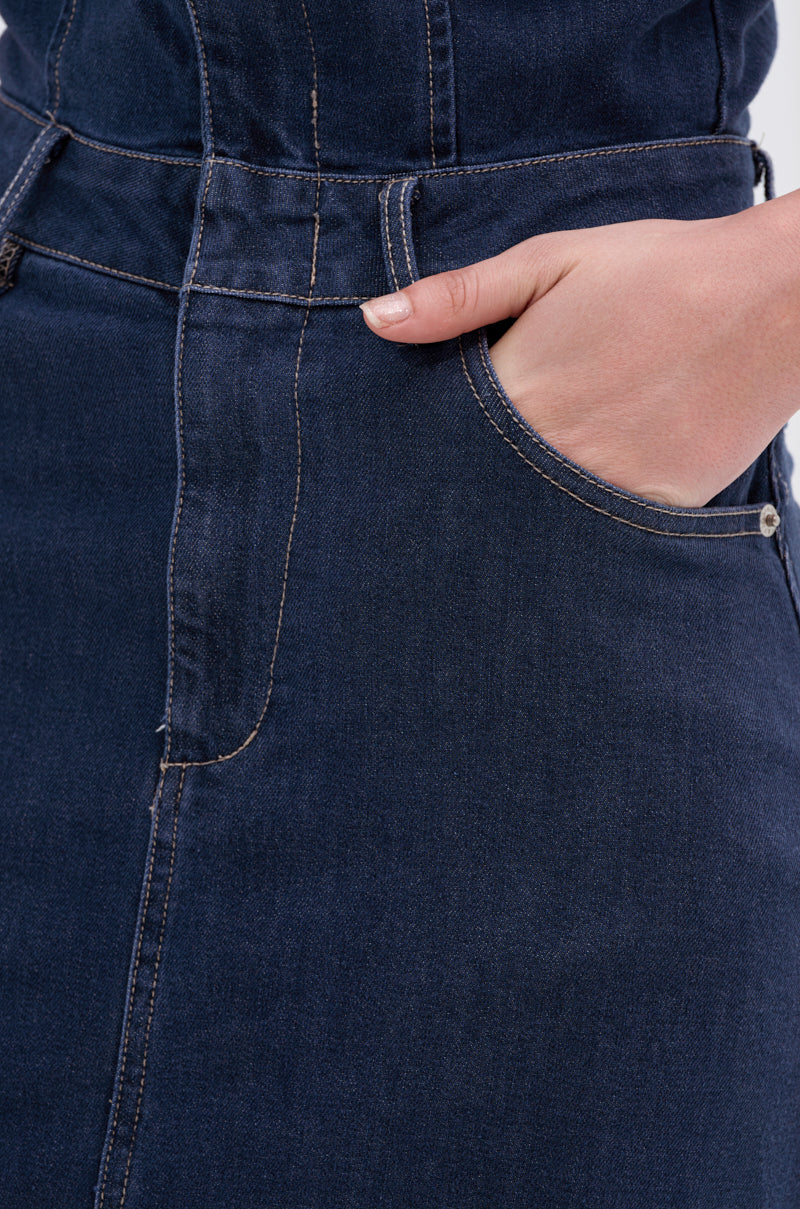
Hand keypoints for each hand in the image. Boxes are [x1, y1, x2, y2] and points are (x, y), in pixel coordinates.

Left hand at [359, 196, 799, 505]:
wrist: (771, 298)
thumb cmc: (657, 270)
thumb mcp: (550, 261)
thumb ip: (458, 298)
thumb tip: (373, 320)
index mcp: (515, 391)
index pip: (435, 446)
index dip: (417, 456)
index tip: (403, 466)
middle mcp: (550, 451)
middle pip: (476, 495)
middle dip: (459, 497)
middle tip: (453, 496)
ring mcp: (602, 488)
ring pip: (531, 526)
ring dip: (515, 517)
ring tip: (522, 500)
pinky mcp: (652, 510)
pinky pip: (596, 538)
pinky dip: (577, 529)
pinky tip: (576, 504)